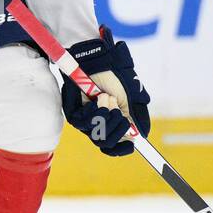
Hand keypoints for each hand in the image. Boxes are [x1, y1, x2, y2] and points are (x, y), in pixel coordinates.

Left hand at [61, 27, 150, 156]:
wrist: (100, 62)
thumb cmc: (115, 78)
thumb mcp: (131, 98)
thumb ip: (135, 117)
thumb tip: (140, 137)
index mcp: (112, 124)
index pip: (114, 147)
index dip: (121, 150)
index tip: (131, 145)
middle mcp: (98, 126)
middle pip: (105, 143)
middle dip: (116, 128)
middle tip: (118, 110)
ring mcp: (84, 121)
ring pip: (95, 134)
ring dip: (105, 116)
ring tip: (106, 98)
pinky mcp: (73, 113)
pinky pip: (82, 123)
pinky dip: (93, 112)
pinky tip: (97, 99)